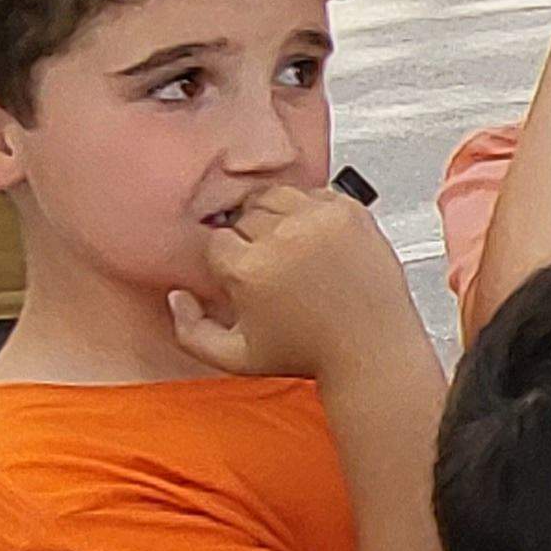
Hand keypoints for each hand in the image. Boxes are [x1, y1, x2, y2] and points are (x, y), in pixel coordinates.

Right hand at [166, 185, 422, 381]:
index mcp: (250, 268)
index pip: (218, 239)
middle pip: (245, 214)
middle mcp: (284, 236)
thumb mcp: (236, 358)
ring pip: (276, 195)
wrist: (373, 350)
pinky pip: (314, 193)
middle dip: (250, 237)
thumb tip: (177, 296)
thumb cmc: (310, 355)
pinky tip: (315, 238)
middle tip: (269, 265)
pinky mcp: (351, 211)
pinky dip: (310, 210)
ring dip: (276, 216)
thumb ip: (190, 331)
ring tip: (288, 247)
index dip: (228, 258)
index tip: (244, 274)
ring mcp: (321, 220)